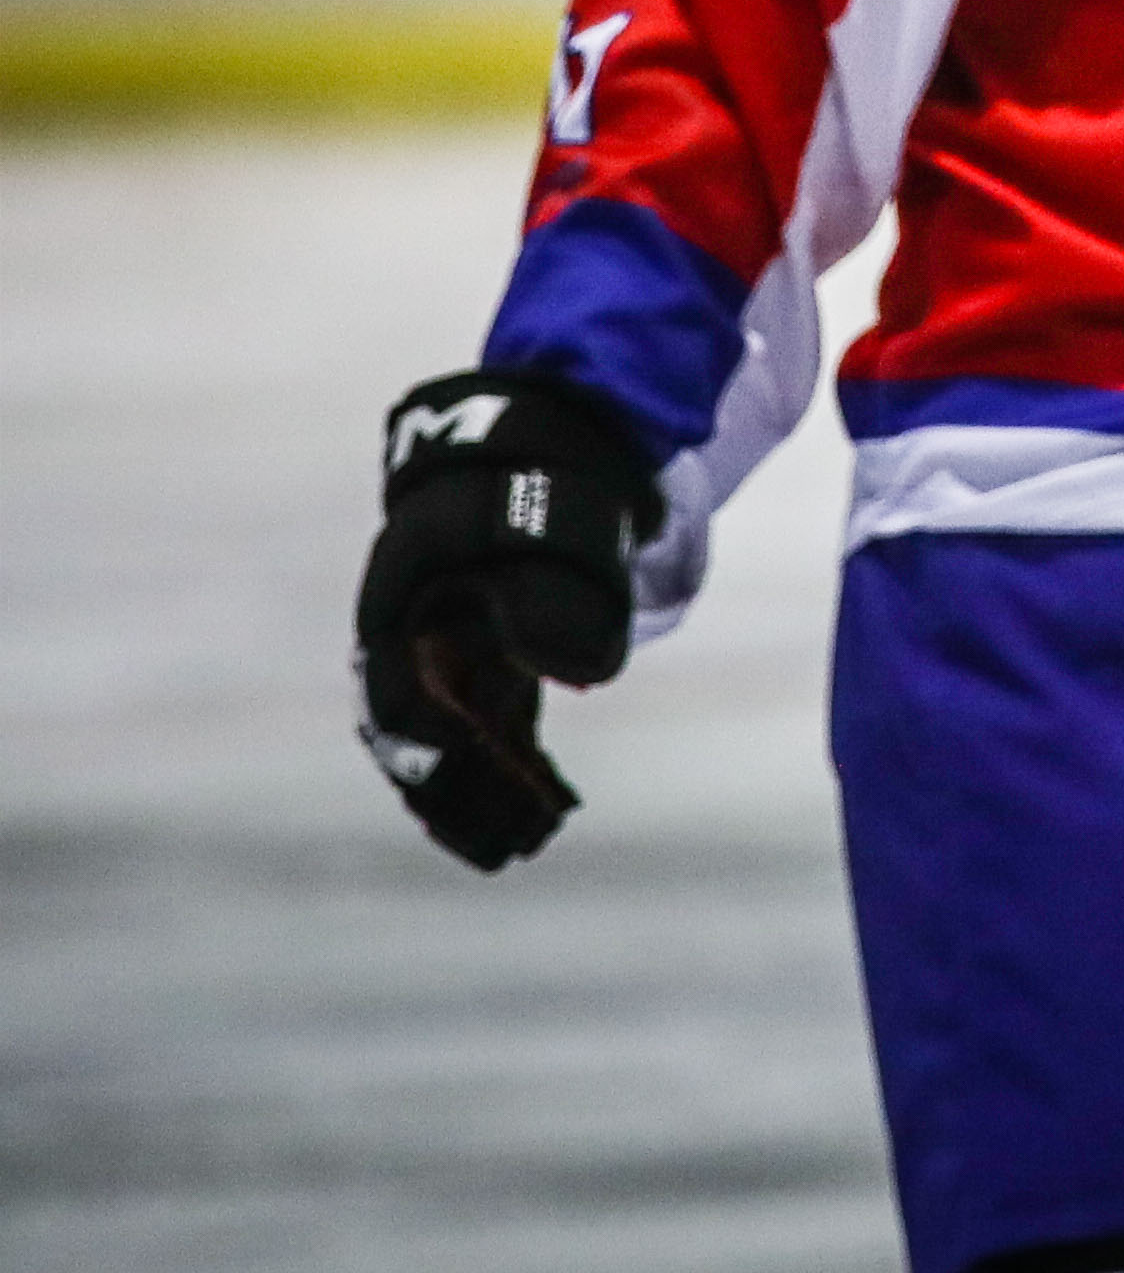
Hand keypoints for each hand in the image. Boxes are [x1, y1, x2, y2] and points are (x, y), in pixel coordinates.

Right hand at [354, 370, 656, 869]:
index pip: (400, 687)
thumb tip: (569, 673)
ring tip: (525, 845)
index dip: (438, 742)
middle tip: (512, 844)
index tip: (490, 778)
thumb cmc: (550, 470)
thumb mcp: (556, 514)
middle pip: (413, 730)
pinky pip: (482, 726)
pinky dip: (511, 769)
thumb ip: (556, 586)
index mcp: (408, 591)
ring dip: (478, 795)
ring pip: (445, 737)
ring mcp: (440, 642)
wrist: (548, 432)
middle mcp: (409, 623)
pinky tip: (548, 812)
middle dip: (459, 790)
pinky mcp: (479, 660)